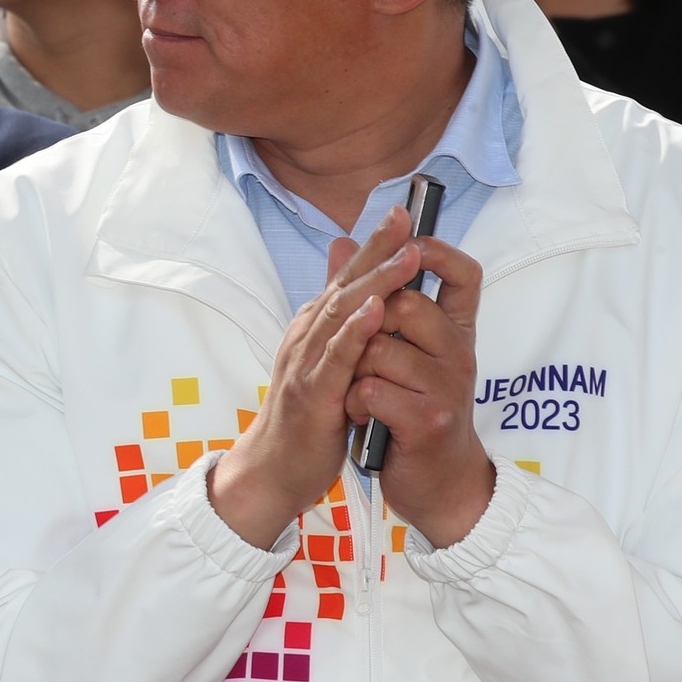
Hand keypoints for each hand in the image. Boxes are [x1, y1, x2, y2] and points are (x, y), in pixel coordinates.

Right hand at [206, 218, 419, 548]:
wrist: (274, 468)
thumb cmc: (305, 414)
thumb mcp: (323, 361)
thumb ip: (337, 322)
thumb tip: (348, 292)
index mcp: (312, 328)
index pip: (346, 278)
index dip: (373, 245)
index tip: (402, 213)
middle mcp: (305, 337)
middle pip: (344, 286)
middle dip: (376, 251)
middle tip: (405, 218)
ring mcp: (306, 363)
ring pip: (342, 315)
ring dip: (375, 282)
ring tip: (407, 256)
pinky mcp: (313, 394)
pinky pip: (336, 358)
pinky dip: (356, 331)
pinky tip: (378, 310)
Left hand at [348, 224, 494, 547]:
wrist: (439, 483)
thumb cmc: (413, 411)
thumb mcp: (402, 352)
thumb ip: (374, 297)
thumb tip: (343, 240)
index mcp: (457, 334)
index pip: (465, 275)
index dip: (438, 251)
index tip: (409, 243)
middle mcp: (460, 355)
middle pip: (406, 305)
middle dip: (369, 326)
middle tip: (364, 355)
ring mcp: (448, 388)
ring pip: (380, 349)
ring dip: (356, 372)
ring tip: (363, 393)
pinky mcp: (429, 421)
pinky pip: (372, 389)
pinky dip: (356, 403)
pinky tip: (364, 417)